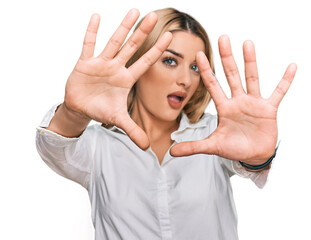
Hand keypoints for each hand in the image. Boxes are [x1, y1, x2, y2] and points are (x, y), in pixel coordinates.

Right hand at [63, 9, 171, 148]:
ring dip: (123, 27)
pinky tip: (97, 16)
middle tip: (154, 16)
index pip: (145, 62)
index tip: (170, 37)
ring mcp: (101, 63)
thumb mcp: (118, 119)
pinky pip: (89, 45)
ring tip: (134, 10)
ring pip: (114, 42)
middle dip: (143, 33)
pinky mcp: (84, 63)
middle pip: (132, 47)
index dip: (157, 50)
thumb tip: (148, 148)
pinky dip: (92, 32)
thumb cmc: (101, 109)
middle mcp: (116, 67)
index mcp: (126, 79)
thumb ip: (133, 130)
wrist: (80, 108)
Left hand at [170, 35, 296, 164]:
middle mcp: (239, 101)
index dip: (206, 71)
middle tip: (223, 38)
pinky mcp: (269, 109)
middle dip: (227, 57)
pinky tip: (291, 66)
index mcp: (225, 107)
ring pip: (252, 78)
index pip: (213, 85)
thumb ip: (193, 146)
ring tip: (247, 43)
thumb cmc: (234, 147)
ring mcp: (254, 103)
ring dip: (250, 61)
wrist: (254, 156)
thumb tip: (171, 152)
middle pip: (231, 75)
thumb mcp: (213, 146)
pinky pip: (279, 92)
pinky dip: (285, 80)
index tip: (199, 54)